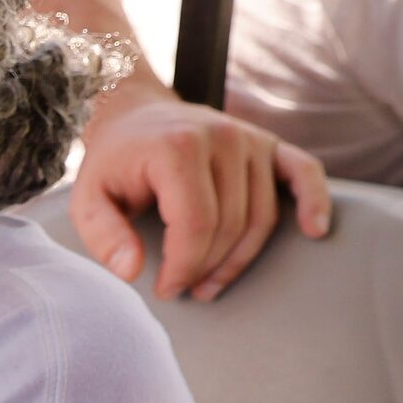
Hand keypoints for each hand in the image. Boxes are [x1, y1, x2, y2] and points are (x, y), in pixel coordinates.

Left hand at [71, 84, 334, 301]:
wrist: (135, 113)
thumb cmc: (113, 162)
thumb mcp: (88, 199)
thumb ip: (104, 236)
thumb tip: (132, 272)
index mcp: (177, 149)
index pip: (196, 226)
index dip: (184, 267)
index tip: (167, 289)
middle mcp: (221, 138)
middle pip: (231, 225)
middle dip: (208, 267)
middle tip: (185, 288)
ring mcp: (250, 138)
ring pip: (262, 215)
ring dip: (241, 258)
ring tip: (213, 282)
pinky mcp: (268, 142)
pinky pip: (304, 172)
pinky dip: (314, 202)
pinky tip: (315, 231)